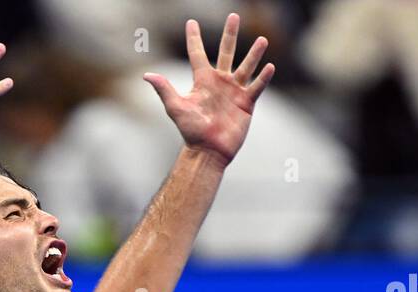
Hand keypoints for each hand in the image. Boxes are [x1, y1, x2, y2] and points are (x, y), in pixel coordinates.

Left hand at [143, 14, 274, 168]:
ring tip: (262, 39)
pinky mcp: (246, 104)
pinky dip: (263, 78)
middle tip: (234, 15)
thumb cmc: (190, 131)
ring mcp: (234, 92)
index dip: (194, 38)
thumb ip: (164, 89)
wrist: (208, 151)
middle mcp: (219, 82)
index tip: (191, 21)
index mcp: (202, 80)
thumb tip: (147, 75)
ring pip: (246, 67)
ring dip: (254, 54)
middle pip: (226, 52)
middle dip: (230, 34)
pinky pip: (256, 87)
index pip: (197, 54)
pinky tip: (270, 66)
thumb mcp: (176, 107)